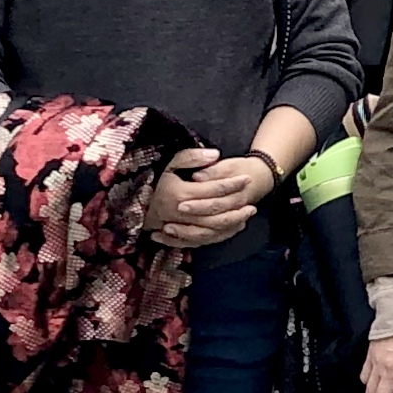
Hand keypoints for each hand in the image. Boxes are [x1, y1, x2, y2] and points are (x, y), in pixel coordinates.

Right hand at [145, 148, 270, 247]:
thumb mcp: (171, 164)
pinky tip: (235, 226)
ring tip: (248, 214)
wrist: (139, 205)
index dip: (231, 184)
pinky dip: (222, 234)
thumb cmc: (158, 181)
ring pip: (212, 228)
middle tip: (253, 202)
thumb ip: (191, 157)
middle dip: (236, 207)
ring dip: (233, 222)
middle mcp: (181, 213)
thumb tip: (215, 153)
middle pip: (215, 212)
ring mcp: (181, 228)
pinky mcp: (181, 237)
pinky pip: (205, 239)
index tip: (247, 178)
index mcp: (180, 193)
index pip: (212, 189)